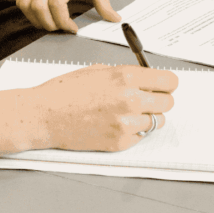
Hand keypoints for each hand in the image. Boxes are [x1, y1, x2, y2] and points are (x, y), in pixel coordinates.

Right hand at [0, 65, 178, 157]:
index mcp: (126, 77)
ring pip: (157, 122)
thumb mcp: (99, 70)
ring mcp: (126, 124)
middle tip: (147, 99)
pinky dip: (134, 132)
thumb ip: (126, 74)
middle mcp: (130, 100)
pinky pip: (140, 137)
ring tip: (127, 113)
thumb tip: (148, 79)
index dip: (167, 83)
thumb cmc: (65, 91)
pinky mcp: (119, 142)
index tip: (163, 85)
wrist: (44, 115)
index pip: (169, 81)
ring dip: (148, 117)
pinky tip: (115, 124)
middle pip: (168, 103)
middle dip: (159, 100)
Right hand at [16, 0, 120, 32]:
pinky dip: (29, 11)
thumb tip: (113, 18)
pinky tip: (42, 13)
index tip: (72, 28)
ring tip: (51, 23)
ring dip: (36, 20)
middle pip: (39, 6)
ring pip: (25, 4)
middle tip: (61, 28)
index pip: (57, 1)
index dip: (62, 20)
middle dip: (50, 24)